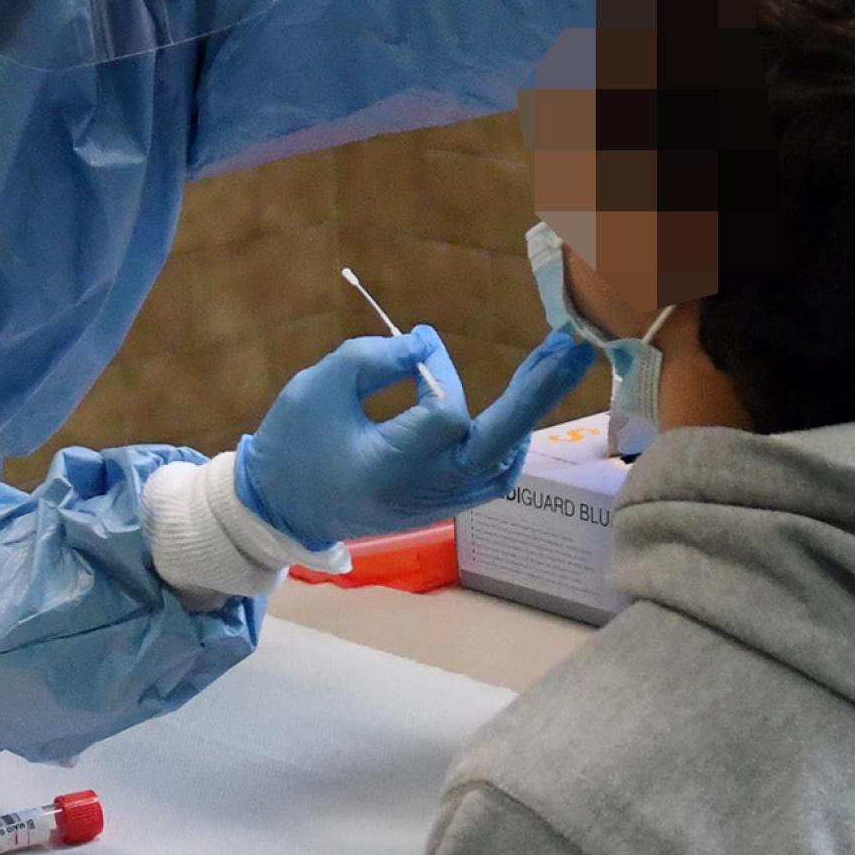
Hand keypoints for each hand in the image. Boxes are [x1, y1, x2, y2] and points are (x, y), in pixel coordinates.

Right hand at [236, 327, 596, 549]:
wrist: (281, 511)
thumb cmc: (293, 443)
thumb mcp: (317, 388)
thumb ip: (372, 359)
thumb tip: (428, 344)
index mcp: (388, 468)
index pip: (445, 413)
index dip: (438, 369)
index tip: (416, 345)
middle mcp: (423, 493)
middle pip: (498, 444)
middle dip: (539, 391)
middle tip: (574, 344)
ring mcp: (438, 505)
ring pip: (503, 461)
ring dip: (529, 411)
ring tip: (556, 361)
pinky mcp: (444, 507)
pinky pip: (493, 476)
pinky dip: (510, 439)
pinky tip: (522, 406)